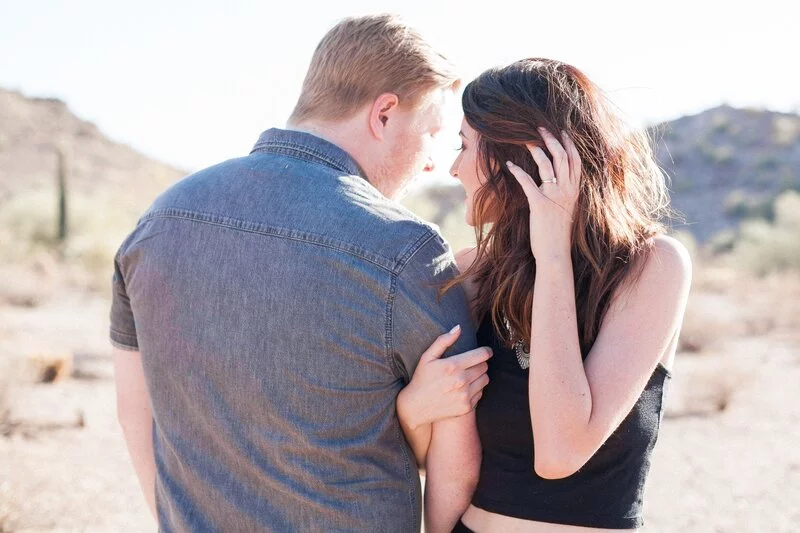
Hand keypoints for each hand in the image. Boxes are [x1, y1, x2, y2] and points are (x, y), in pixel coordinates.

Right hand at [398, 325, 491, 429]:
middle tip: (472, 364)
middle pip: (484, 367)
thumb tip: (459, 327)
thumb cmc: (421, 379)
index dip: (486, 351)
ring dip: (480, 376)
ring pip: (485, 380)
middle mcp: (461, 380)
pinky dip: (476, 389)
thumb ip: (443, 341)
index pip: (482, 355)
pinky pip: (481, 394)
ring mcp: (465, 395)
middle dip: (480, 363)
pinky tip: (465, 388)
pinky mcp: (466, 407)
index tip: (486, 351)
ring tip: (469, 376)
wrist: (416, 407)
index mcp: (453, 365)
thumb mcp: (427, 357)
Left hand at [505, 128, 580, 262]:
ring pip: (547, 164)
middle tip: (540, 127)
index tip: (562, 131)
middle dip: (552, 139)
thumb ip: (565, 195)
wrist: (556, 253)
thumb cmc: (558, 234)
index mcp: (575, 191)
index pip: (576, 161)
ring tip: (525, 140)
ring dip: (536, 149)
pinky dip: (517, 171)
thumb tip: (556, 184)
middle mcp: (567, 190)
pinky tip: (509, 164)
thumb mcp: (567, 210)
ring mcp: (554, 196)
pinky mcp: (540, 204)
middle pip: (562, 156)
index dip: (569, 144)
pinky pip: (528, 182)